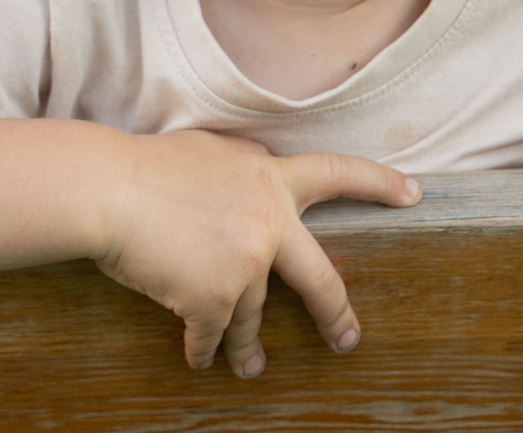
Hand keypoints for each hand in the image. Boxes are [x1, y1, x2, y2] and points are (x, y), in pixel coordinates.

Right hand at [90, 129, 418, 378]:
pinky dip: (205, 350)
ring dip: (248, 348)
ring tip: (250, 369)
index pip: (339, 173)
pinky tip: (200, 360)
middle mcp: (270, 223)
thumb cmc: (148, 166)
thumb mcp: (212, 152)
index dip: (379, 184)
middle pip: (320, 280)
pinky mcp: (215, 298)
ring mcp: (246, 264)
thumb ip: (247, 168)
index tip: (414, 194)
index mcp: (271, 180)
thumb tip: (264, 171)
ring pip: (253, 317)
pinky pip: (213, 336)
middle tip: (349, 339)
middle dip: (337, 315)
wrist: (108, 191)